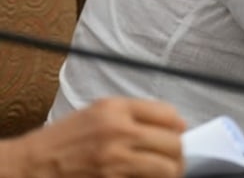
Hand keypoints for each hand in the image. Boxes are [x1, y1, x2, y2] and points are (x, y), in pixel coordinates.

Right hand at [7, 98, 185, 176]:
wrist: (30, 166)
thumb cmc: (63, 140)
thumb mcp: (97, 114)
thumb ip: (135, 114)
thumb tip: (178, 125)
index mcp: (115, 109)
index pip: (168, 115)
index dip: (178, 128)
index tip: (177, 136)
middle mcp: (118, 131)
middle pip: (173, 143)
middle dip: (178, 153)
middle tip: (174, 159)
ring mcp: (115, 160)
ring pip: (167, 168)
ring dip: (171, 172)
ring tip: (166, 172)